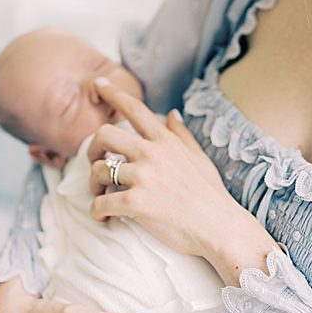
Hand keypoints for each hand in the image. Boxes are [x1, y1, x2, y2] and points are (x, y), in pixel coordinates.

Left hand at [87, 78, 277, 283]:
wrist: (219, 227)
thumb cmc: (211, 195)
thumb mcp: (200, 159)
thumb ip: (182, 136)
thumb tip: (171, 114)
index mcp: (166, 142)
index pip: (135, 109)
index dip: (113, 94)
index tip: (98, 85)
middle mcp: (152, 154)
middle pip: (103, 134)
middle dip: (92, 149)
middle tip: (96, 164)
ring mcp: (143, 177)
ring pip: (97, 170)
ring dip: (94, 186)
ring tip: (103, 197)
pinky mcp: (135, 203)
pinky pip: (100, 203)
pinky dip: (97, 212)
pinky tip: (104, 218)